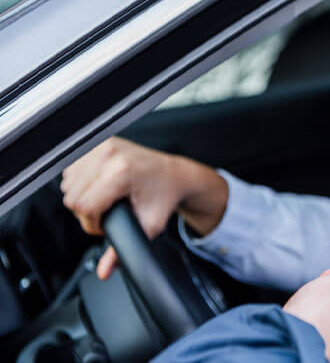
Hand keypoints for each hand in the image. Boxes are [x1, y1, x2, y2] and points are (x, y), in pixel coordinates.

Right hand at [61, 137, 227, 279]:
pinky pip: (72, 169)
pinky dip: (81, 182)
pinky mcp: (97, 142)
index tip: (107, 223)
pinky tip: (100, 186)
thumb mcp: (149, 226)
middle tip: (109, 212)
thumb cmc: (164, 197)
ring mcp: (101, 145)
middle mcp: (109, 155)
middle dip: (88, 211)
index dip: (91, 222)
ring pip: (68, 183)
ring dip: (83, 196)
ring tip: (106, 199)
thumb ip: (124, 250)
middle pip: (72, 196)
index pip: (82, 206)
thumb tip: (104, 271)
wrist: (175, 175)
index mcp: (120, 172)